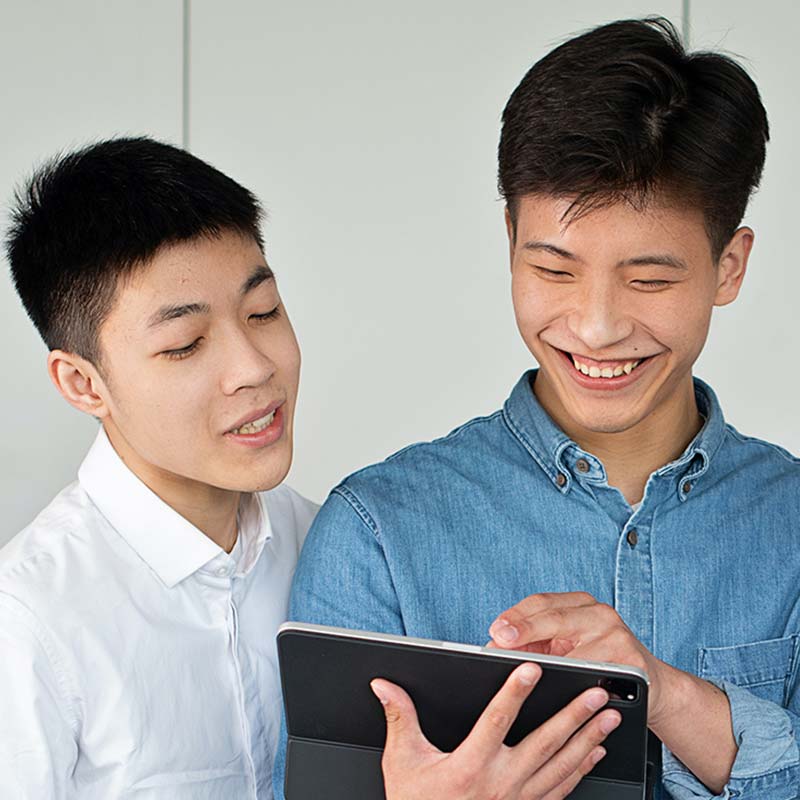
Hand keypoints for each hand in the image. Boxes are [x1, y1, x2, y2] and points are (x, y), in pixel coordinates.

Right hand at [370, 662, 620, 799]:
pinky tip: (595, 751)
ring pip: (561, 766)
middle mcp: (501, 784)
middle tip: (596, 692)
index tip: (532, 668)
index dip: (515, 691)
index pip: (497, 720)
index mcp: (470, 767)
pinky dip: (582, 769)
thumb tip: (385, 686)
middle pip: (544, 743)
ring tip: (607, 716)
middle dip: (573, 715)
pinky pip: (562, 789)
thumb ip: (400, 720)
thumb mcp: (402, 763)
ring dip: (587, 739)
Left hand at [487, 592, 672, 725]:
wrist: (652, 685)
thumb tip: (495, 647)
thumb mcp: (567, 645)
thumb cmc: (599, 662)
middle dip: (524, 628)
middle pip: (555, 616)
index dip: (516, 615)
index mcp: (579, 604)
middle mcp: (599, 613)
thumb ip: (535, 642)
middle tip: (500, 640)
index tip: (495, 630)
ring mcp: (617, 635)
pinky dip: (575, 683)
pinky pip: (597, 674)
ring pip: (574, 646)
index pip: (541, 602)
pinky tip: (557, 688)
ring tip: (521, 669)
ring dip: (546, 661)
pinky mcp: (631, 662)